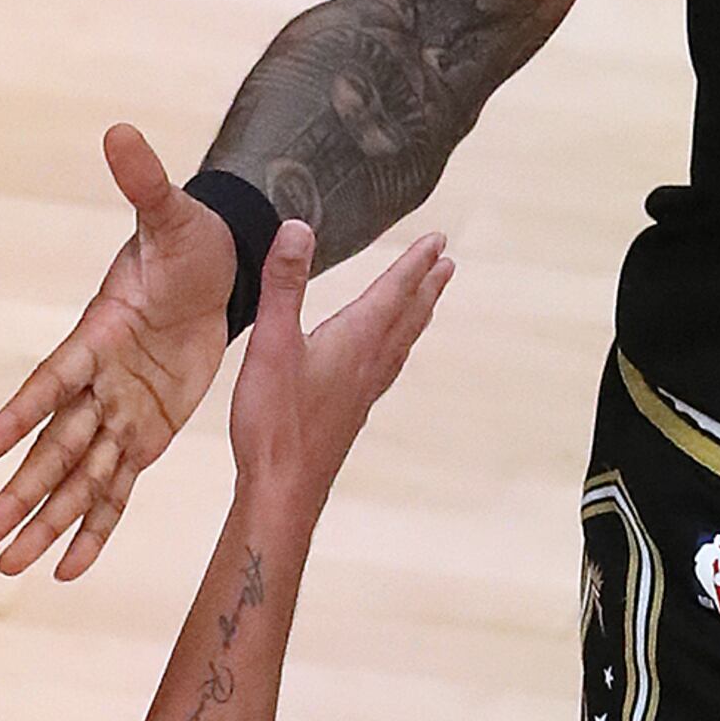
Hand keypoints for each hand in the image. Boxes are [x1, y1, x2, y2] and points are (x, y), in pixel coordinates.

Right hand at [0, 125, 243, 581]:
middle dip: (17, 495)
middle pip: (51, 449)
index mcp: (96, 336)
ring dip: (44, 524)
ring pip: (76, 480)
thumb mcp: (171, 216)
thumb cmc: (186, 240)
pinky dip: (95, 528)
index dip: (14, 417)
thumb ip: (144, 183)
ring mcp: (119, 414)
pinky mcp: (146, 433)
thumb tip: (120, 132)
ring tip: (3, 570)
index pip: (49, 382)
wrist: (214, 268)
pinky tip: (66, 571)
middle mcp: (98, 384)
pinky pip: (117, 489)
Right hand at [226, 218, 452, 520]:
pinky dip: (395, 350)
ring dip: (416, 317)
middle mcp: (369, 365)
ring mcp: (363, 393)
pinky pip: (385, 370)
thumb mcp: (272, 343)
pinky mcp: (351, 414)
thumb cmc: (275, 422)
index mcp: (356, 341)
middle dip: (425, 287)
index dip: (415, 263)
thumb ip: (285, 285)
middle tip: (446, 264)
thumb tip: (298, 230)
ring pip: (400, 345)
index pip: (394, 291)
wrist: (284, 490)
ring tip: (427, 304)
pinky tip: (383, 360)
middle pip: (407, 317)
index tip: (437, 241)